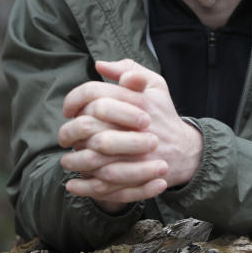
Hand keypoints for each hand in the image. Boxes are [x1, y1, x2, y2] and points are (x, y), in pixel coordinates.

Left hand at [59, 59, 203, 209]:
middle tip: (64, 137)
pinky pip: (104, 186)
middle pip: (89, 126)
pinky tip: (73, 184)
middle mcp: (136, 127)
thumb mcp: (155, 85)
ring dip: (74, 160)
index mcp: (137, 101)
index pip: (94, 94)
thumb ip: (129, 69)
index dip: (74, 100)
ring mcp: (137, 155)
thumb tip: (100, 65)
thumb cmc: (164, 115)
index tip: (68, 110)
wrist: (187, 151)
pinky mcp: (137, 179)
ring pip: (93, 158)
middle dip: (69, 132)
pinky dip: (85, 187)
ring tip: (67, 160)